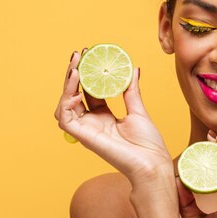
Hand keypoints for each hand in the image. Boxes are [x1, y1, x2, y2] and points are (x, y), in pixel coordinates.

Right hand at [54, 50, 171, 180]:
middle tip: (79, 54)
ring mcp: (86, 130)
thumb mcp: (138, 110)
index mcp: (104, 117)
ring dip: (67, 85)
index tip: (90, 54)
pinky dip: (66, 103)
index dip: (87, 73)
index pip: (89, 91)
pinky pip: (65, 119)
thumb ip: (131, 91)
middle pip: (74, 95)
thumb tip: (133, 69)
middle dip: (74, 74)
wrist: (152, 164)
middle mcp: (92, 123)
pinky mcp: (83, 137)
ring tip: (77, 68)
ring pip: (65, 105)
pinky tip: (77, 90)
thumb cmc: (148, 144)